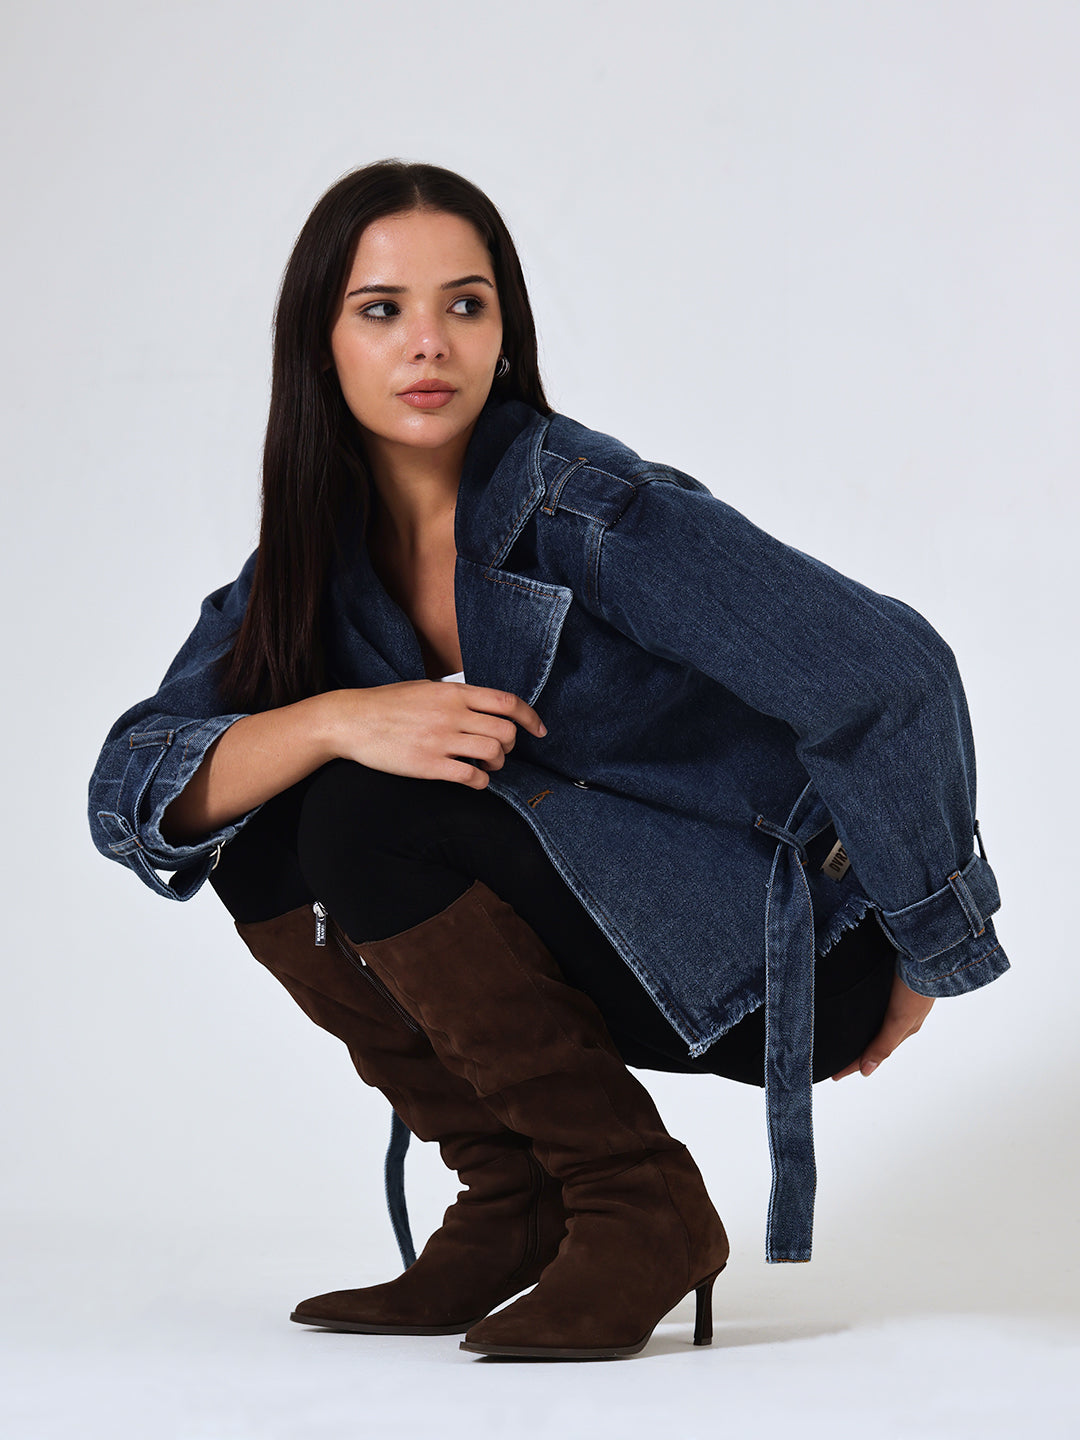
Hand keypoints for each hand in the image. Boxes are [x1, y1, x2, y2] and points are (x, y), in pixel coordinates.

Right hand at [323, 680, 546, 788]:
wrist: (351, 720)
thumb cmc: (387, 704)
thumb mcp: (425, 687)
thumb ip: (456, 696)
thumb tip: (483, 705)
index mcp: (453, 692)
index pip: (507, 702)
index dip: (530, 717)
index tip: (539, 730)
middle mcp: (452, 714)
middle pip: (506, 731)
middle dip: (511, 746)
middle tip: (500, 752)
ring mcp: (441, 740)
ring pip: (494, 754)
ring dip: (497, 765)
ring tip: (485, 766)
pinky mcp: (429, 765)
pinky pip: (471, 777)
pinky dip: (481, 782)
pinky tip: (473, 780)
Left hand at [831, 971, 933, 1079]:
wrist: (926, 953)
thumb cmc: (916, 988)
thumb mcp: (899, 1019)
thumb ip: (883, 1044)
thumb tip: (866, 1071)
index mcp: (905, 1028)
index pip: (873, 1052)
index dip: (853, 1064)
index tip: (834, 1075)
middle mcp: (901, 1014)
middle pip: (873, 1037)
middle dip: (856, 1048)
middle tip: (835, 1057)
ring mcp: (896, 997)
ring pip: (873, 1019)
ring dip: (859, 1027)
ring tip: (842, 1034)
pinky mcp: (890, 980)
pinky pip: (873, 1001)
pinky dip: (864, 1008)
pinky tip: (856, 1005)